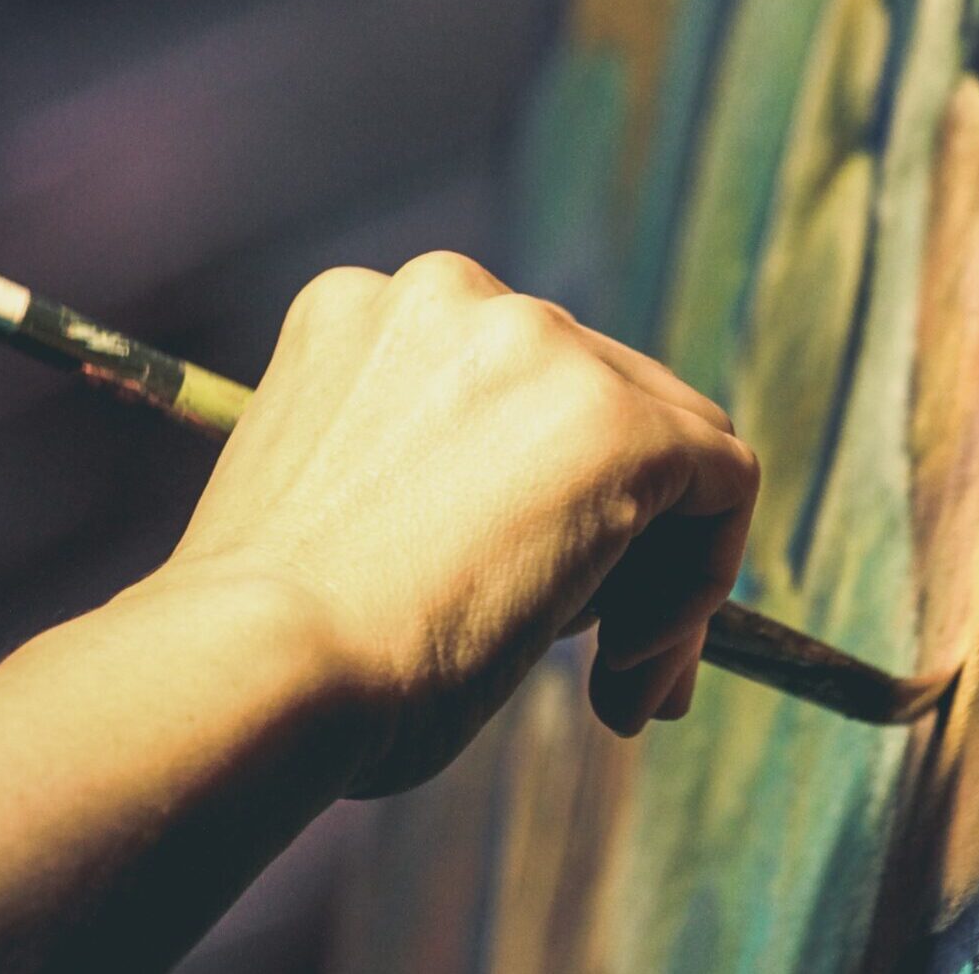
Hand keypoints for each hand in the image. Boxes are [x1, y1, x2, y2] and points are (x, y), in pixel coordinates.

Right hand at [164, 253, 758, 795]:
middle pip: (599, 404)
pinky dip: (702, 581)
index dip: (549, 499)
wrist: (257, 668)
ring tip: (614, 681)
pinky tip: (631, 665)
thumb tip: (542, 538)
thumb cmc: (274, 640)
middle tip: (609, 663)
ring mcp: (541, 347)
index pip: (515, 387)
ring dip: (658, 572)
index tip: (545, 608)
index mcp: (368, 314)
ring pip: (670, 445)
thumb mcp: (338, 509)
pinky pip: (722, 485)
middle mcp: (456, 297)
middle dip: (620, 540)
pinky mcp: (619, 422)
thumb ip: (430, 478)